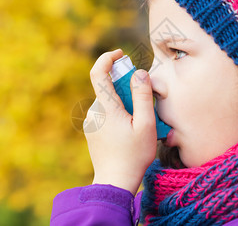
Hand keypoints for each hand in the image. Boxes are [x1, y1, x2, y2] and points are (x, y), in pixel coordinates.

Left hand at [85, 49, 156, 194]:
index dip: (108, 58)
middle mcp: (94, 111)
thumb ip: (142, 95)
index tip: (121, 54)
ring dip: (123, 102)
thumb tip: (139, 72)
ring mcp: (91, 121)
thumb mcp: (146, 125)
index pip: (98, 72)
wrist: (114, 182)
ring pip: (108, 101)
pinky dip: (118, 112)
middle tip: (143, 100)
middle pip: (108, 87)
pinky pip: (105, 112)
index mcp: (106, 107)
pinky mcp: (92, 130)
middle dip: (125, 86)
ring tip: (139, 122)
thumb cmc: (134, 155)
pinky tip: (129, 130)